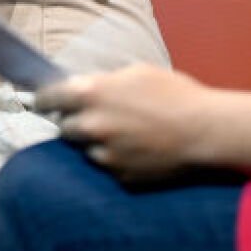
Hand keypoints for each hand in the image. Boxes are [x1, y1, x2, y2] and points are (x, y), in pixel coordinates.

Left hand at [35, 63, 215, 182]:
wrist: (206, 131)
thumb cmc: (176, 95)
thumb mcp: (136, 73)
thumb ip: (104, 82)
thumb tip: (85, 88)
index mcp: (91, 94)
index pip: (47, 98)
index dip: (45, 100)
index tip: (44, 102)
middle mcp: (92, 126)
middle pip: (64, 128)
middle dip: (75, 123)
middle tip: (95, 118)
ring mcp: (105, 155)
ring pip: (86, 151)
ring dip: (96, 144)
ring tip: (125, 135)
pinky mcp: (121, 177)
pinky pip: (109, 168)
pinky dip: (117, 161)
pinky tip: (139, 151)